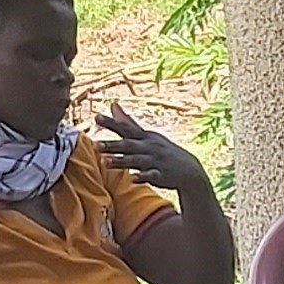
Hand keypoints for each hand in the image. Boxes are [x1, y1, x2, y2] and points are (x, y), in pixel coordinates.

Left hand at [97, 106, 211, 199]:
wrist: (189, 169)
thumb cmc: (162, 150)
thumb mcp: (146, 136)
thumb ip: (127, 123)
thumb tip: (113, 105)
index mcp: (144, 137)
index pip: (126, 128)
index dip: (111, 124)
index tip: (96, 117)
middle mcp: (149, 147)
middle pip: (128, 145)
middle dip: (112, 145)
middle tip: (95, 144)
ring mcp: (156, 161)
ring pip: (136, 160)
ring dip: (121, 161)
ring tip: (105, 162)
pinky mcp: (161, 175)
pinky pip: (151, 175)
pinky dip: (142, 176)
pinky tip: (132, 178)